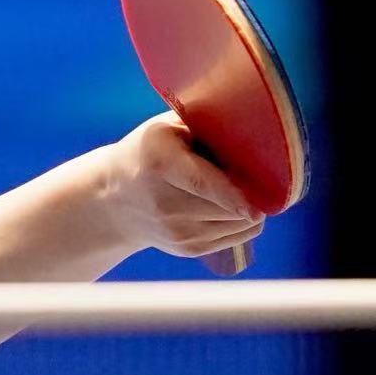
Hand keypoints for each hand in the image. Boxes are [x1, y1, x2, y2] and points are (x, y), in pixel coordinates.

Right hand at [97, 113, 264, 258]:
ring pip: (238, 224)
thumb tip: (253, 130)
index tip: (257, 206)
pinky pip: (236, 237)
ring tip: (243, 186)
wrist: (113, 198)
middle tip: (262, 173)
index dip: (231, 195)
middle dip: (254, 194)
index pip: (199, 183)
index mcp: (160, 162)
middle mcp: (166, 203)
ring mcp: (177, 232)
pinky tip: (236, 204)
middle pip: (225, 207)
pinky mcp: (188, 249)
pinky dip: (245, 221)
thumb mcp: (166, 128)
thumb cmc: (150, 152)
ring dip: (252, 207)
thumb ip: (203, 125)